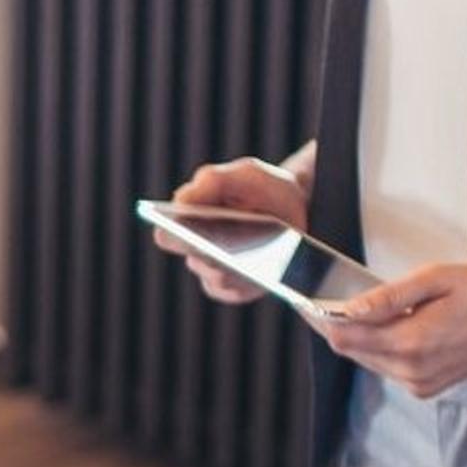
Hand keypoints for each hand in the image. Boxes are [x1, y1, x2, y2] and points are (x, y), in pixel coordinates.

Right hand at [158, 156, 311, 305]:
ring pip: (216, 278)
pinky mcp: (237, 289)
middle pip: (193, 259)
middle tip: (213, 252)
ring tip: (244, 265)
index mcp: (187, 220)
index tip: (181, 232)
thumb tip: (180, 200)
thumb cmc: (264, 189)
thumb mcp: (245, 174)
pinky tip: (261, 277)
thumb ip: (213, 180)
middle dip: (203, 255)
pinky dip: (247, 285)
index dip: (171, 234)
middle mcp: (196, 250)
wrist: (300, 209)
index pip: (167, 234)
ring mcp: (216, 271)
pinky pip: (236, 292)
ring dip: (230, 271)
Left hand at [319, 261, 466, 397]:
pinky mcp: (425, 387)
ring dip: (361, 338)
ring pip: (368, 360)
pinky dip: (381, 348)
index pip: (345, 338)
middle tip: (329, 301)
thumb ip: (388, 296)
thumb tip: (350, 308)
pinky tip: (394, 327)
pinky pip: (387, 368)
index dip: (321, 320)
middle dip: (337, 327)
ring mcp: (418, 383)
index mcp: (411, 342)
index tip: (306, 302)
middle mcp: (412, 370)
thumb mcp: (434, 279)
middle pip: (351, 351)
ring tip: (366, 311)